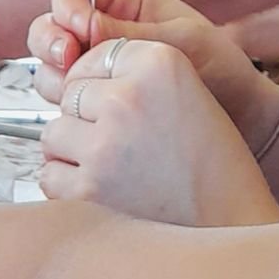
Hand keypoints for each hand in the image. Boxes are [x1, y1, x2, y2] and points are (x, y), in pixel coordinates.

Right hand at [28, 0, 278, 150]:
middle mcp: (101, 33)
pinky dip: (64, 107)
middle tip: (68, 62)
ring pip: (48, 68)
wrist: (234, 119)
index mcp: (124, 2)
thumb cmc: (218, 71)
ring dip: (55, 79)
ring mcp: (94, 72)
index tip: (80, 31)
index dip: (67, 7)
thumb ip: (128, 34)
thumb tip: (81, 28)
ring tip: (83, 94)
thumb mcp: (178, 43)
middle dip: (49, 43)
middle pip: (49, 28)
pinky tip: (85, 116)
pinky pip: (62, 102)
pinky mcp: (94, 105)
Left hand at [40, 39, 278, 225]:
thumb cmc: (209, 163)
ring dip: (71, 152)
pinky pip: (49, 176)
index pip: (94, 58)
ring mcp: (104, 145)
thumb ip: (133, 74)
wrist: (228, 220)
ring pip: (53, 135)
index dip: (101, 85)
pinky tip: (102, 191)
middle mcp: (128, 97)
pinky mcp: (87, 190)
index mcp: (159, 63)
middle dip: (84, 119)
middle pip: (70, 95)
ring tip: (111, 167)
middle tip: (119, 144)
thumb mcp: (185, 92)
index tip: (118, 106)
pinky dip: (67, 186)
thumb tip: (67, 79)